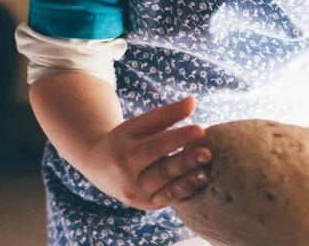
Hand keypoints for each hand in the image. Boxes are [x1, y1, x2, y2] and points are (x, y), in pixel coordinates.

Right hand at [84, 96, 211, 209]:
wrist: (99, 167)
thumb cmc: (125, 139)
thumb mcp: (138, 124)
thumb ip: (166, 114)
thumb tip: (193, 101)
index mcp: (125, 156)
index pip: (155, 147)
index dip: (178, 138)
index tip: (200, 129)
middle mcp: (130, 182)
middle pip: (163, 171)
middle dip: (186, 162)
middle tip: (208, 153)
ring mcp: (139, 198)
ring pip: (168, 190)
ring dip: (190, 180)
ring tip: (208, 170)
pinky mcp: (149, 206)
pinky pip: (170, 200)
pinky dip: (187, 191)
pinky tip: (203, 180)